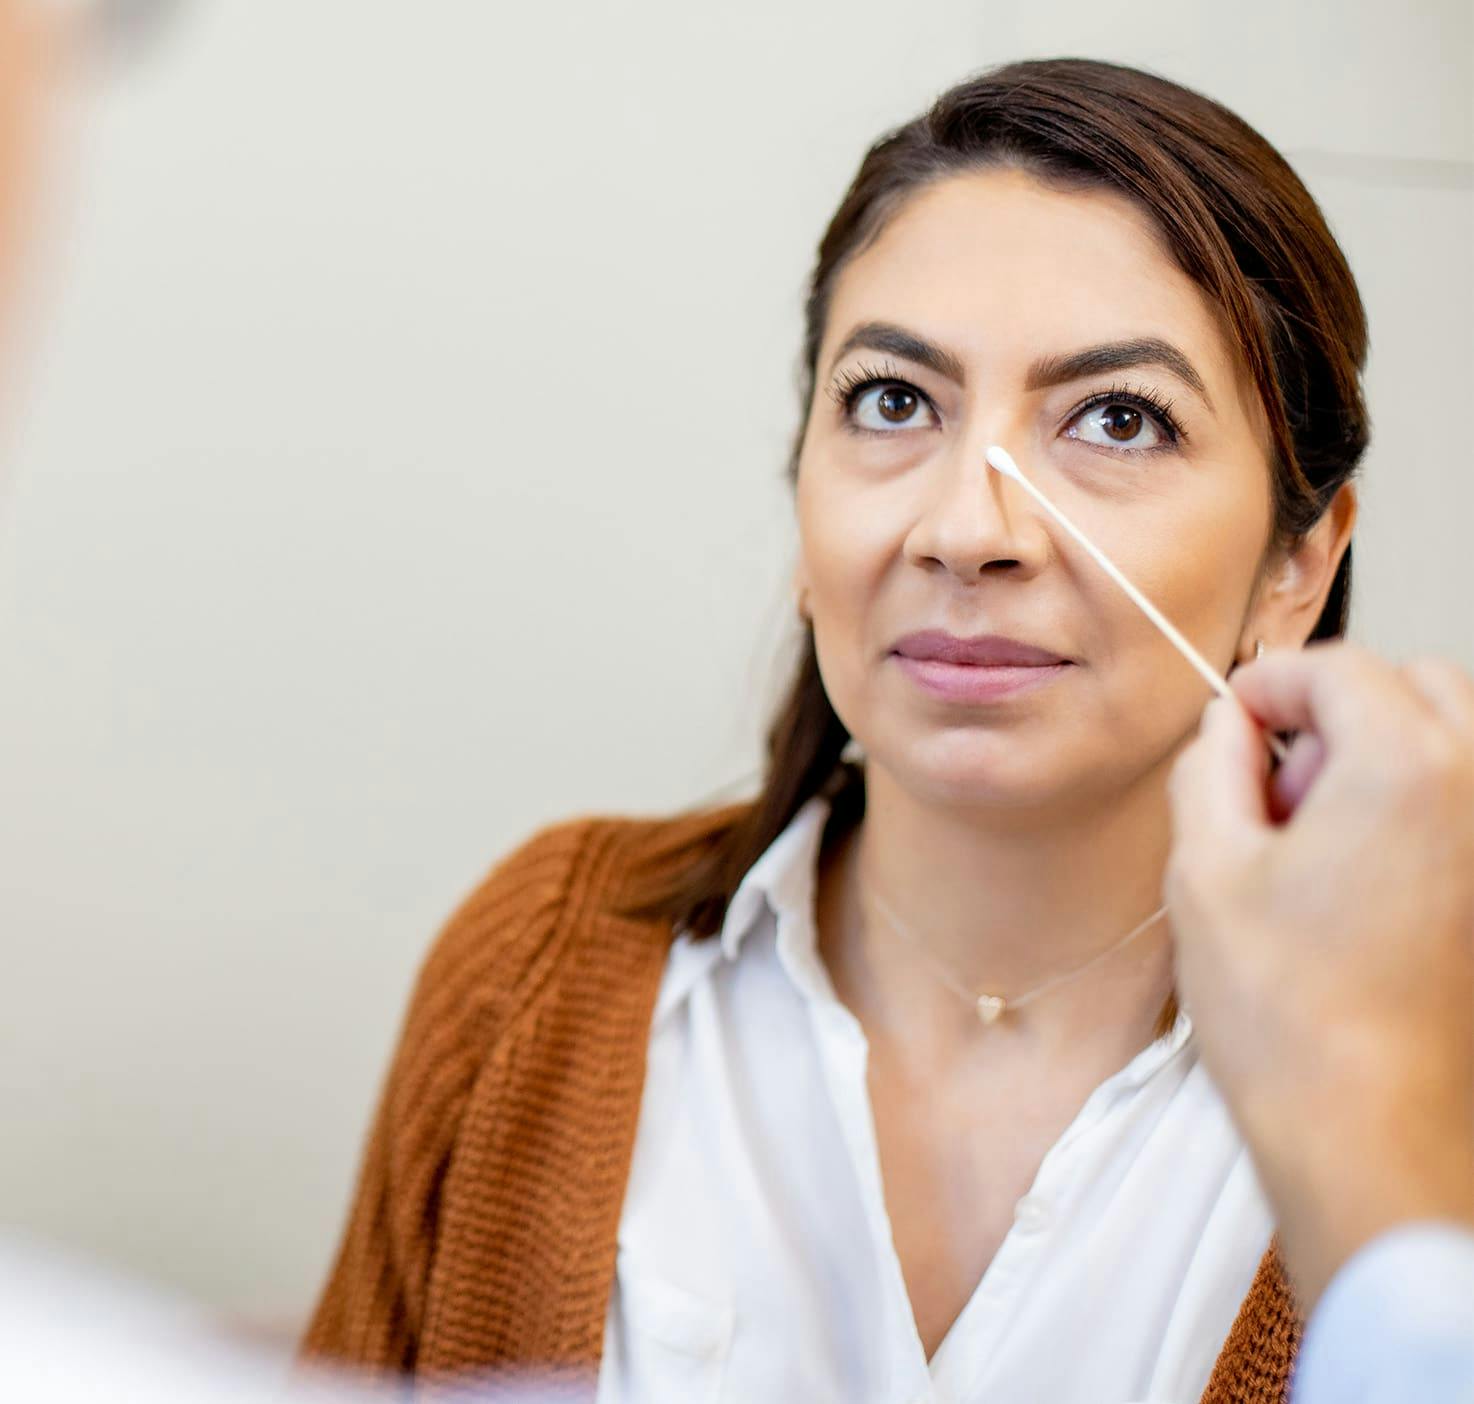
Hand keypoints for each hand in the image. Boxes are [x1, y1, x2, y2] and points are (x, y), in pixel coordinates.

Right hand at [1165, 641, 1473, 1312]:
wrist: (1367, 1129)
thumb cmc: (1289, 1016)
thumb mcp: (1203, 868)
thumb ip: (1208, 766)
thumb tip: (1225, 727)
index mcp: (1408, 767)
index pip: (1340, 668)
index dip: (1271, 684)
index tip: (1233, 718)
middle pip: (1416, 686)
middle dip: (1338, 710)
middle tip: (1275, 779)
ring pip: (1451, 741)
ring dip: (1381, 752)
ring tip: (1311, 835)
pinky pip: (1460, 806)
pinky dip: (1413, 805)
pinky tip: (1352, 874)